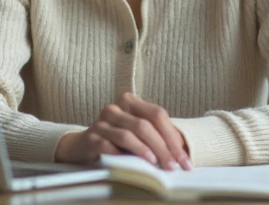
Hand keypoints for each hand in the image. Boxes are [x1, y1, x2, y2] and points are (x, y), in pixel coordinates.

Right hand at [54, 92, 191, 170]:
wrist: (83, 145)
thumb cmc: (117, 139)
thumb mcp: (137, 132)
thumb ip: (156, 136)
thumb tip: (182, 155)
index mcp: (131, 101)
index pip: (157, 115)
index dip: (173, 137)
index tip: (185, 160)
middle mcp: (115, 108)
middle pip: (145, 125)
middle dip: (163, 148)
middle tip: (173, 166)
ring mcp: (101, 122)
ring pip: (128, 135)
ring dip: (145, 151)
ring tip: (157, 165)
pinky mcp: (91, 138)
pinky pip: (108, 147)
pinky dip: (122, 156)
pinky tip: (132, 165)